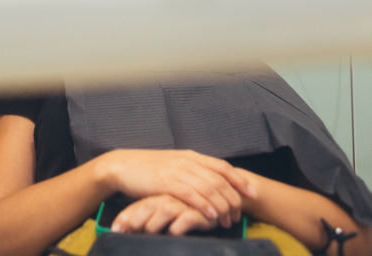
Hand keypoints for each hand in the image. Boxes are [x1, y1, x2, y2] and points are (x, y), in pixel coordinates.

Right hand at [100, 149, 255, 227]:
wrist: (123, 166)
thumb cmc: (148, 169)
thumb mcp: (173, 166)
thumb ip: (191, 172)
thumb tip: (210, 185)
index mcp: (190, 156)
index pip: (221, 166)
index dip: (238, 179)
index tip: (251, 192)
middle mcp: (186, 161)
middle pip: (218, 178)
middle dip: (232, 197)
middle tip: (239, 214)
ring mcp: (176, 170)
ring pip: (208, 186)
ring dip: (221, 204)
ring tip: (228, 219)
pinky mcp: (165, 182)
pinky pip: (190, 193)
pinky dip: (204, 204)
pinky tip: (211, 214)